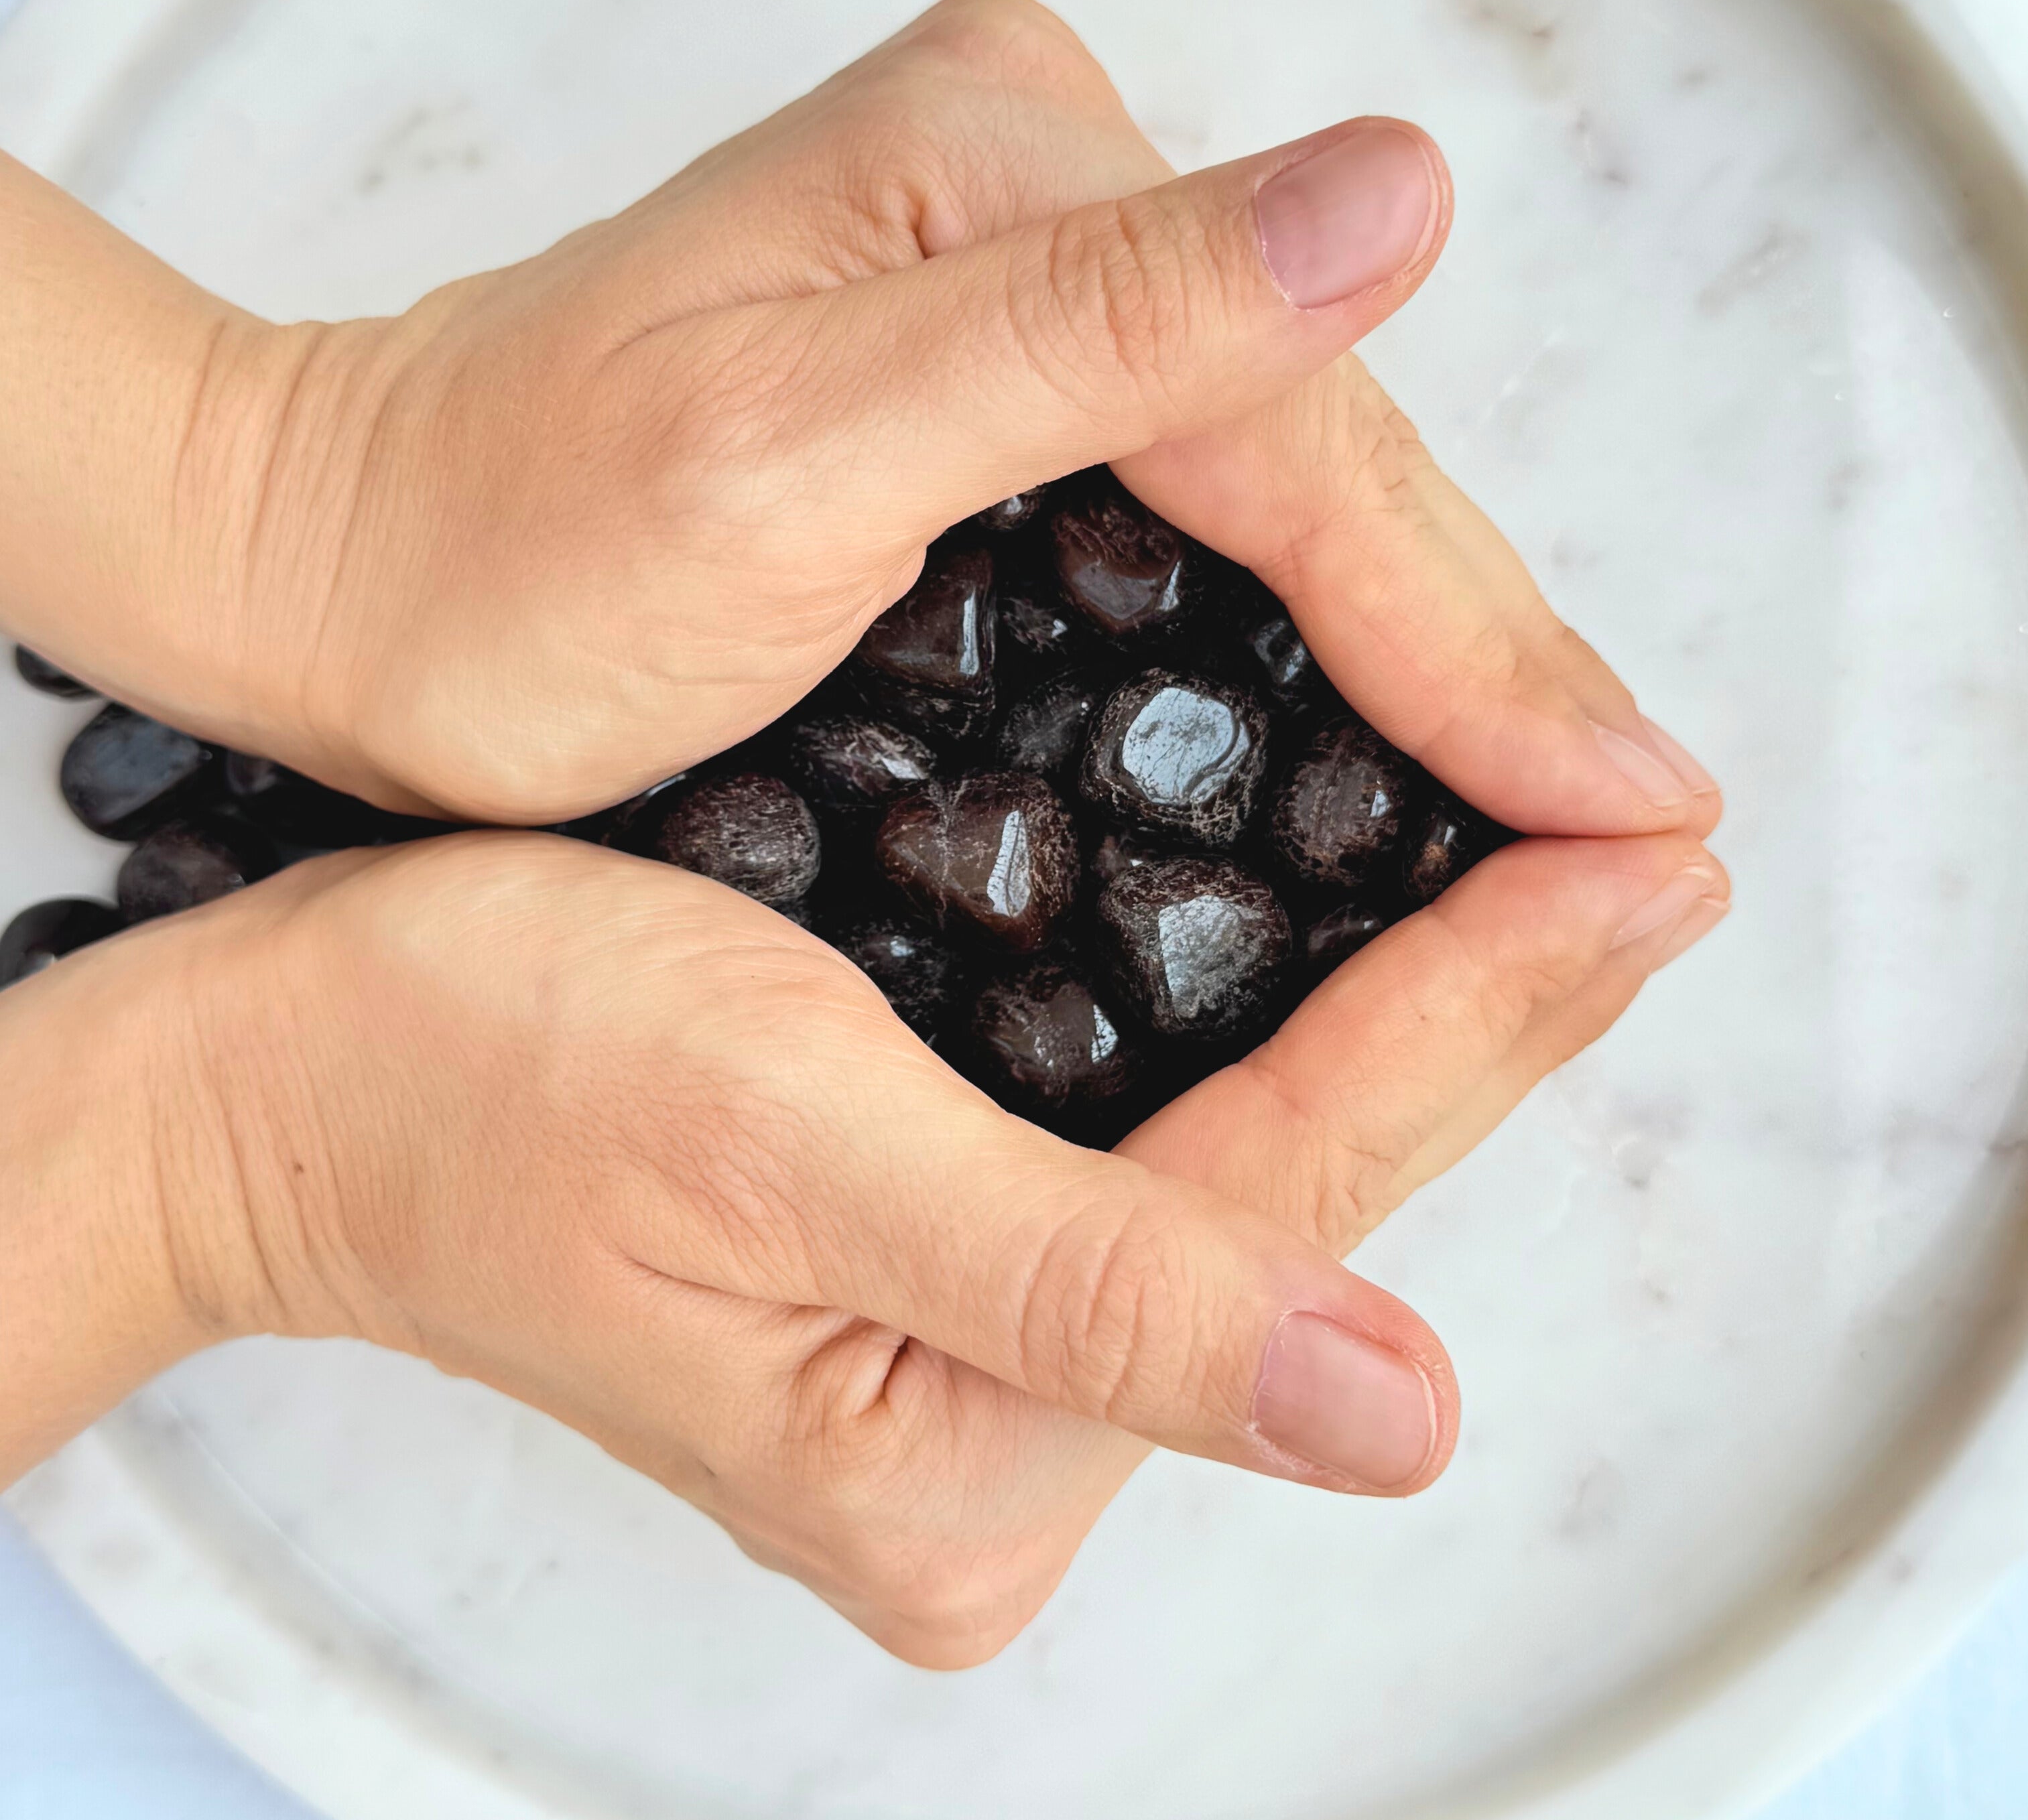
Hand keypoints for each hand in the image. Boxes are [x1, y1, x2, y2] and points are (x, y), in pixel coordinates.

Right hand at [0, 825, 1726, 1665]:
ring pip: (1254, 1165)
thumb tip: (1391, 1425)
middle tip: (1641, 850)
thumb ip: (1091, 1301)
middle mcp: (985, 1455)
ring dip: (1404, 1007)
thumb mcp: (785, 1149)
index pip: (1294, 1199)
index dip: (1483, 1020)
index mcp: (954, 1466)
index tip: (1642, 866)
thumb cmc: (482, 1072)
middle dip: (1476, 1016)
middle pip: (1299, 1199)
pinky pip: (1167, 1139)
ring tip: (1556, 874)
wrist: (286, 1068)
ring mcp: (965, 1377)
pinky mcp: (940, 1283)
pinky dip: (1275, 1020)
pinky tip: (1366, 924)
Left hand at [1, 0, 1717, 835]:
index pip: (1306, 434)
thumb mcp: (783, 448)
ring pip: (1291, 493)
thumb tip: (1405, 197)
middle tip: (1646, 830)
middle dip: (1485, 652)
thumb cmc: (503, 548)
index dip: (1473, 639)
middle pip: (1326, 451)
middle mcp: (1044, 188)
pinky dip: (1308, 644)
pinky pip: (1212, 521)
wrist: (343, 571)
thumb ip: (1095, 322)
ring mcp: (1027, 281)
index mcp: (1011, 160)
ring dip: (1427, 660)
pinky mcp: (999, 381)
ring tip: (1565, 808)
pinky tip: (1391, 749)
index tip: (1622, 805)